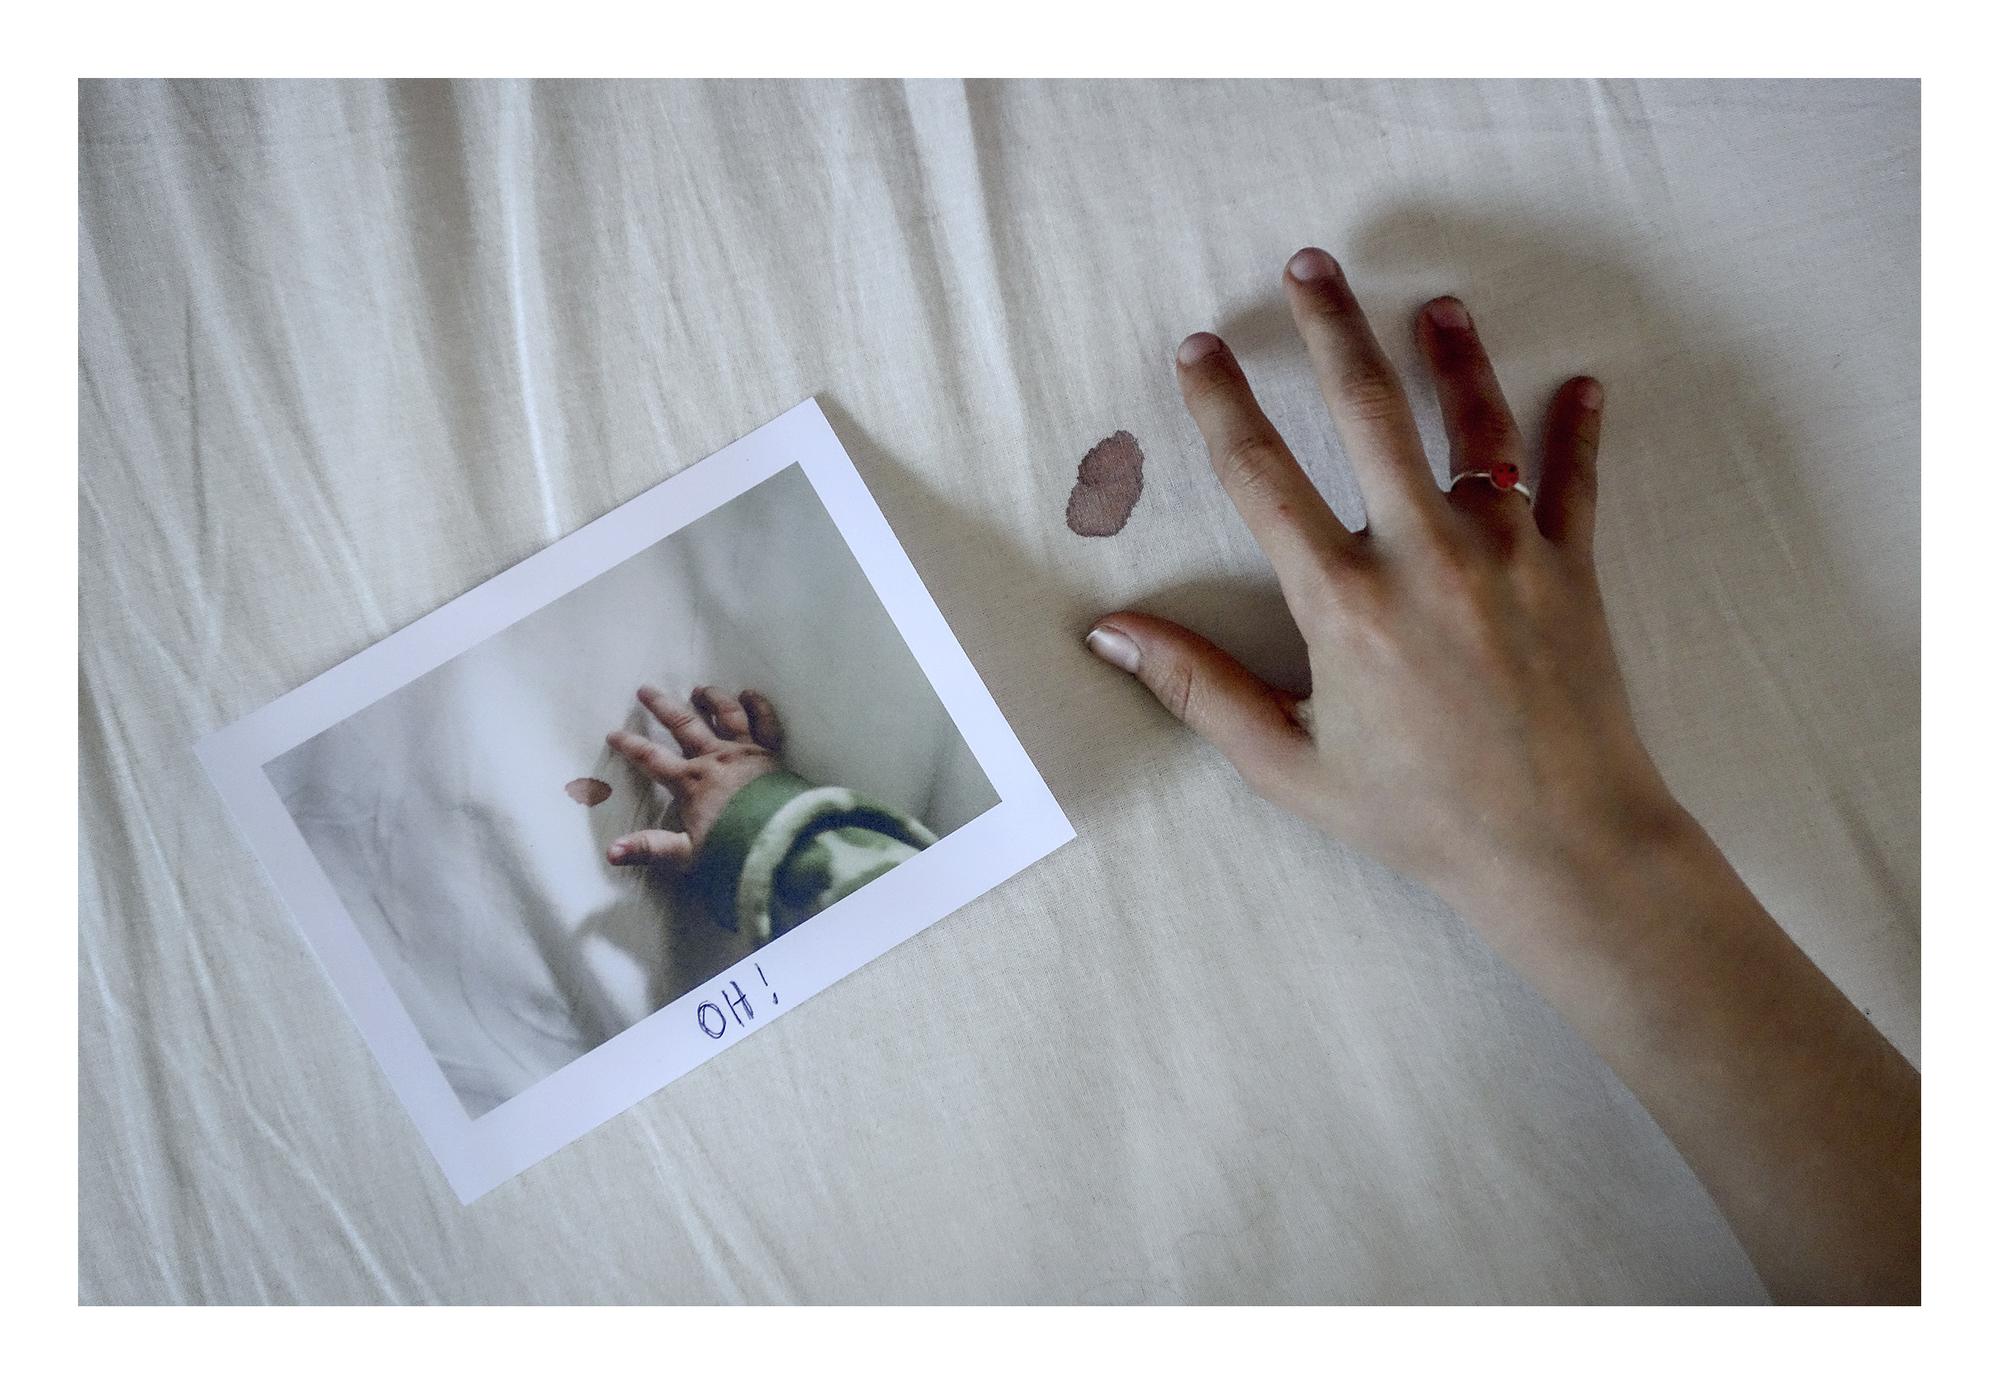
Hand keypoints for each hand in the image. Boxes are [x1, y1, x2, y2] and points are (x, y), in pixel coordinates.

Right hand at [604, 685, 785, 868]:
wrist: (782, 842)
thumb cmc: (734, 849)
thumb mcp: (687, 854)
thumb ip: (650, 849)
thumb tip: (611, 852)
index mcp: (691, 781)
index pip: (652, 758)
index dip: (630, 745)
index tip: (613, 733)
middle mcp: (715, 757)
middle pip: (683, 723)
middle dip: (661, 706)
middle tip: (645, 689)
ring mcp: (744, 750)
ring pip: (725, 713)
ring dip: (710, 698)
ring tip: (699, 689)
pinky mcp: (770, 752)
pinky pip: (765, 722)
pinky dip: (758, 705)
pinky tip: (749, 694)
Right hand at [1091, 247, 1917, 1303]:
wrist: (1560, 847)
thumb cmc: (1417, 815)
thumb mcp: (1287, 763)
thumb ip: (1197, 689)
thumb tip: (1110, 635)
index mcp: (1344, 603)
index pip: (1263, 477)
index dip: (1223, 404)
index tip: (1200, 348)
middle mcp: (1424, 557)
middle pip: (1369, 412)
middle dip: (1331, 329)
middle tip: (1310, 265)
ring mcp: (1506, 556)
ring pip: (1476, 427)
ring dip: (1454, 355)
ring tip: (1438, 303)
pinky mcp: (1572, 572)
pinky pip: (1574, 481)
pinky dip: (1577, 430)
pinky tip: (1581, 384)